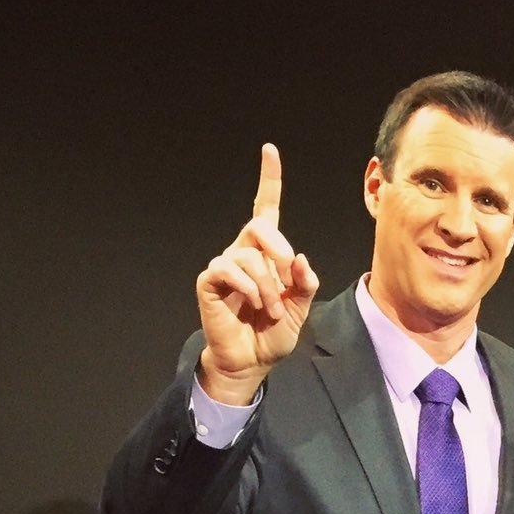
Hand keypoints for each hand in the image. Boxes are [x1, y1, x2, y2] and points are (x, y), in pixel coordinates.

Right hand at [195, 144, 319, 400]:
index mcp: (265, 254)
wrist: (251, 362)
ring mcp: (224, 266)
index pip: (265, 209)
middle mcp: (243, 253)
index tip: (269, 151)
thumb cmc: (272, 334)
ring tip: (270, 310)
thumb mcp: (299, 309)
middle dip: (279, 249)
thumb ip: (304, 283)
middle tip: (288, 278)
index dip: (268, 180)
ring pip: (248, 256)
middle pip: (259, 226)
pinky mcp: (209, 282)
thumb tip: (300, 259)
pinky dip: (247, 288)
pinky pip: (227, 270)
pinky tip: (251, 304)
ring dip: (267, 286)